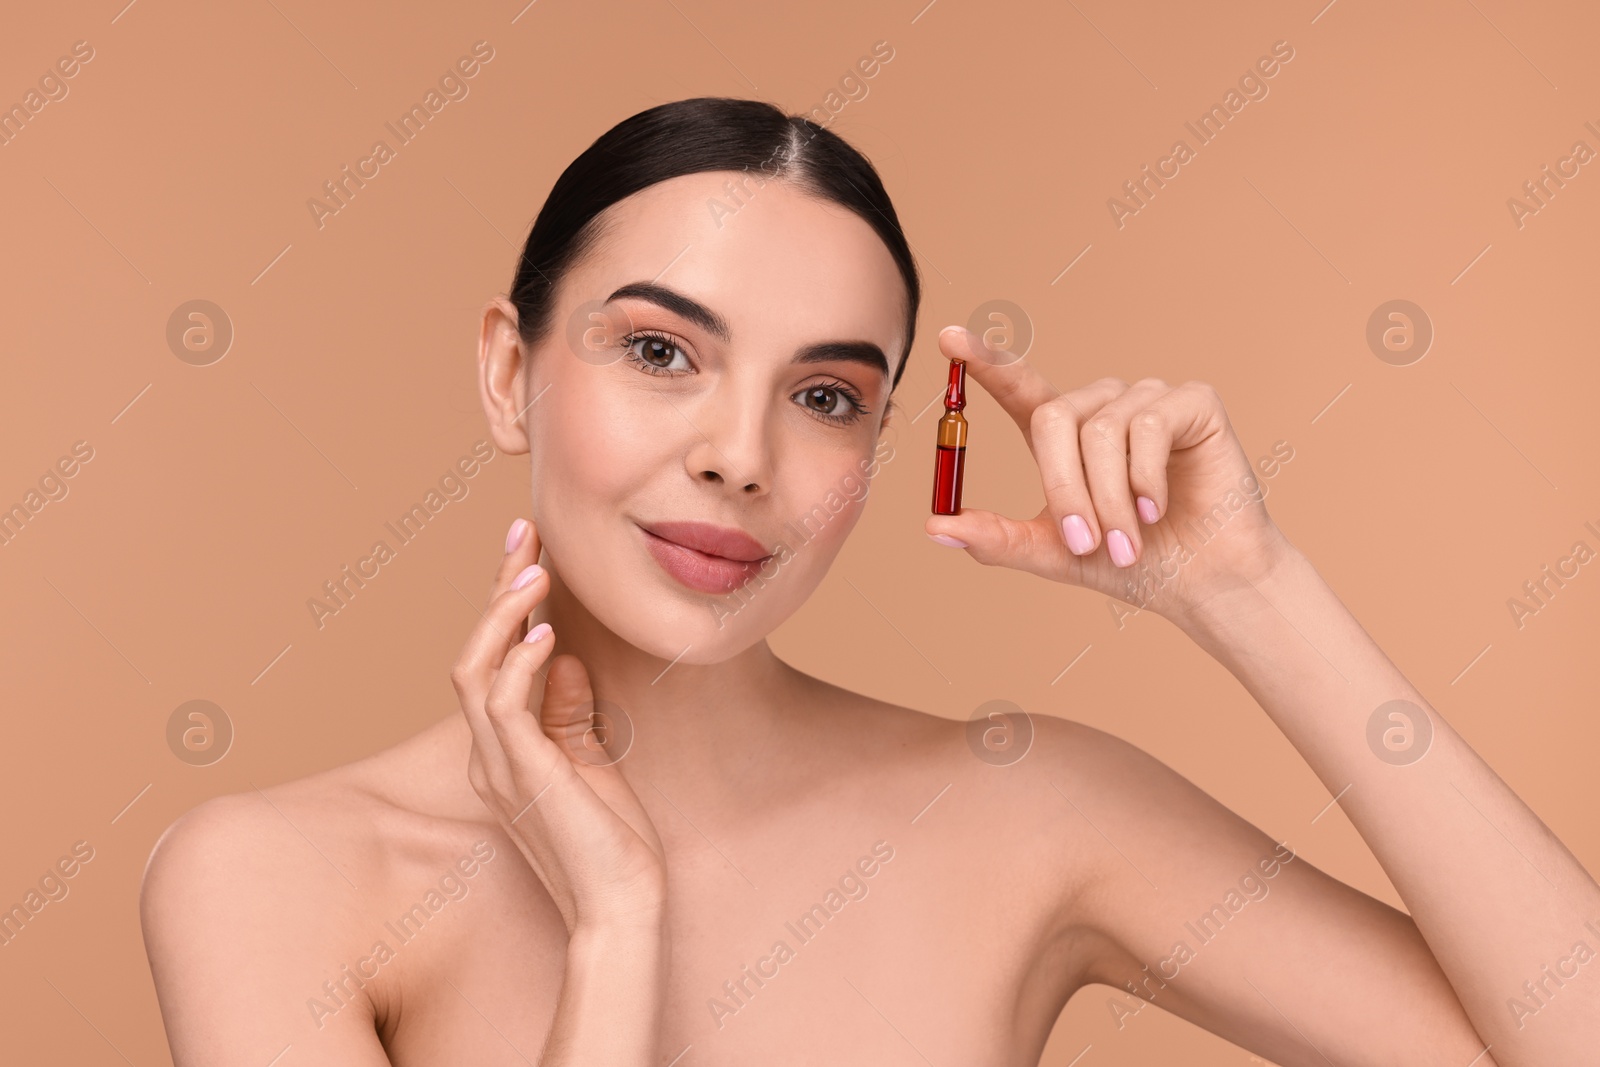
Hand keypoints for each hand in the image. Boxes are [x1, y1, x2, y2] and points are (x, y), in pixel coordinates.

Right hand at [453, 517, 666, 934]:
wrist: (621, 906)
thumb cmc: (612, 843)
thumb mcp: (591, 760)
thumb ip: (568, 710)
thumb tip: (558, 655)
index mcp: (503, 750)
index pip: (492, 662)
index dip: (506, 606)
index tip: (531, 554)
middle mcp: (488, 755)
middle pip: (472, 654)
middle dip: (497, 591)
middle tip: (524, 534)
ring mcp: (498, 767)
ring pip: (473, 672)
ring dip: (502, 616)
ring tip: (534, 570)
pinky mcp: (523, 777)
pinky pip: (502, 706)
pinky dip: (520, 662)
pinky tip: (547, 630)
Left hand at [923, 325, 1295, 621]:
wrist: (1203, 582)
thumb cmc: (1132, 564)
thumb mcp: (1054, 553)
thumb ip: (996, 538)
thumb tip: (934, 525)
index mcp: (1065, 434)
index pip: (1019, 386)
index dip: (985, 361)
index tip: (950, 337)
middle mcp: (1103, 406)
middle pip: (1055, 416)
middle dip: (1064, 487)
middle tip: (1085, 542)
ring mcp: (1148, 399)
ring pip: (1100, 431)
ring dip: (1109, 498)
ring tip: (1128, 542)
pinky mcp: (1192, 401)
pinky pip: (1147, 426)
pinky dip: (1145, 478)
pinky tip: (1157, 509)